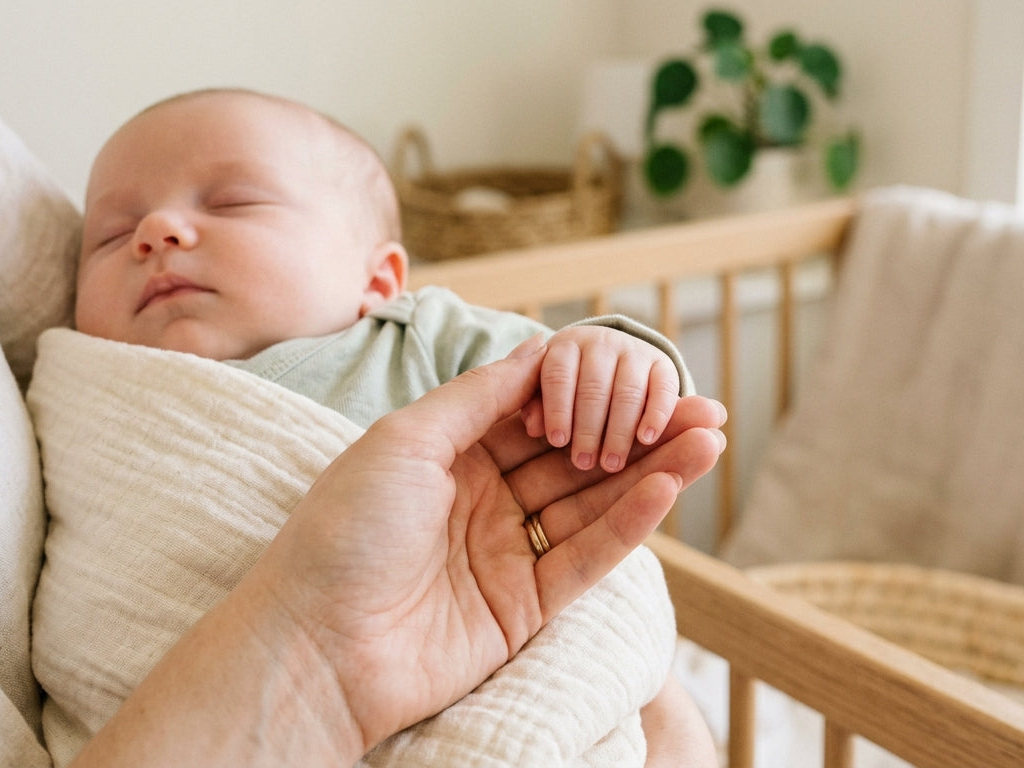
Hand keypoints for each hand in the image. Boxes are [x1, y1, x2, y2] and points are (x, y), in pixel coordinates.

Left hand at [257, 341, 723, 751]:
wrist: (315, 647)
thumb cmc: (342, 532)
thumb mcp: (407, 440)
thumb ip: (481, 396)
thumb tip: (542, 348)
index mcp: (450, 454)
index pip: (539, 413)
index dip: (593, 391)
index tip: (643, 366)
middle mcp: (484, 500)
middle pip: (577, 457)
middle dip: (640, 430)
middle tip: (704, 406)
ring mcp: (506, 553)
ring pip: (593, 505)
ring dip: (652, 472)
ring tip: (709, 439)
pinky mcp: (524, 607)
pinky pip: (587, 557)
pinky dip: (630, 523)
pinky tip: (667, 487)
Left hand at [521, 326, 681, 472]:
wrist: (611, 366)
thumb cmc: (566, 390)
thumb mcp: (540, 391)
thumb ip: (532, 406)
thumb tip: (534, 426)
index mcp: (565, 346)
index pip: (558, 373)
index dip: (558, 408)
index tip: (557, 441)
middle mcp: (601, 342)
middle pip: (594, 386)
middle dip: (589, 428)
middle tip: (584, 463)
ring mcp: (635, 351)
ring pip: (628, 391)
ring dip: (619, 431)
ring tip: (611, 464)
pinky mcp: (664, 365)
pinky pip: (664, 388)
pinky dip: (656, 414)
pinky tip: (646, 439)